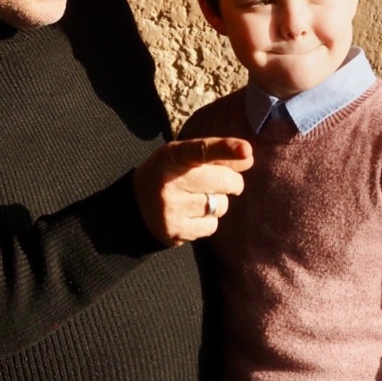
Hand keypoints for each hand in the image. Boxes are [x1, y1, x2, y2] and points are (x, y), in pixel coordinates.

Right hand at [133, 136, 250, 245]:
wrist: (134, 206)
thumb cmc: (168, 174)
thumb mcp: (184, 157)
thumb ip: (216, 154)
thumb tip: (247, 158)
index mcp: (172, 156)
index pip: (202, 150)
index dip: (226, 149)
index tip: (247, 151)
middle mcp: (170, 181)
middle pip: (224, 181)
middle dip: (232, 181)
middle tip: (223, 181)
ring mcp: (172, 209)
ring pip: (221, 205)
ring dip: (218, 202)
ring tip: (197, 198)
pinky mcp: (175, 231)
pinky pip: (212, 226)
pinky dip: (208, 220)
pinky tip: (191, 214)